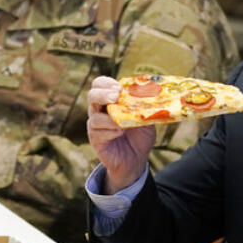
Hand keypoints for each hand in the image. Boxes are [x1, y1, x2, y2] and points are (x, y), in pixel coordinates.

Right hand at [86, 76, 155, 192]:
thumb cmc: (139, 136)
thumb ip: (145, 108)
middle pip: (92, 95)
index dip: (107, 83)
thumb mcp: (146, 119)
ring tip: (122, 124)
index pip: (100, 84)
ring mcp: (96, 126)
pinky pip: (97, 132)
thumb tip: (151, 94)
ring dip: (109, 118)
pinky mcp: (96, 140)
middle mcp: (100, 111)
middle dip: (103, 94)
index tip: (120, 88)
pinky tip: (120, 133)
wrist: (136, 159)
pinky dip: (109, 131)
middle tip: (116, 97)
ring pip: (94, 116)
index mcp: (110, 101)